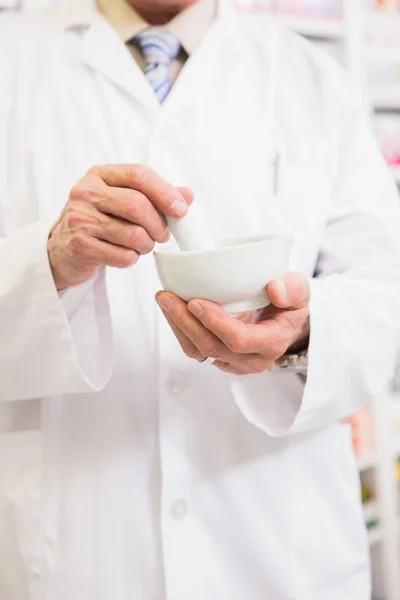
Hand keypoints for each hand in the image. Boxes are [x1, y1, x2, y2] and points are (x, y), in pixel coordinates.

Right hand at [48, 164, 192, 290]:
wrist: (62, 249)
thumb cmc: (98, 221)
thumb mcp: (122, 200)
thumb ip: (155, 196)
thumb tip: (187, 195)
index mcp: (100, 175)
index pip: (139, 174)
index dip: (165, 192)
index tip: (181, 210)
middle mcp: (86, 192)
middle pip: (137, 205)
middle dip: (158, 224)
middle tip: (162, 235)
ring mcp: (80, 219)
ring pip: (133, 234)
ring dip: (147, 245)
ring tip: (142, 245)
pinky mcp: (80, 245)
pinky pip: (123, 256)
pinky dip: (132, 258)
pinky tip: (125, 254)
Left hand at [156, 273, 309, 374]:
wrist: (285, 325)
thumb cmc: (289, 307)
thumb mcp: (301, 293)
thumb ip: (294, 289)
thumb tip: (275, 289)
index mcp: (271, 344)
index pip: (239, 340)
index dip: (215, 322)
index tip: (195, 302)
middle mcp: (250, 360)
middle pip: (211, 347)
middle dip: (185, 322)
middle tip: (167, 296)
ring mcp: (231, 362)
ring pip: (197, 351)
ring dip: (177, 325)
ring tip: (164, 299)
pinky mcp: (218, 358)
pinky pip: (193, 348)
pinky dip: (179, 328)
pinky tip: (171, 308)